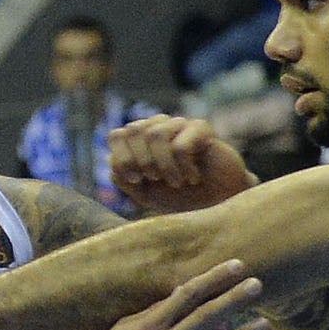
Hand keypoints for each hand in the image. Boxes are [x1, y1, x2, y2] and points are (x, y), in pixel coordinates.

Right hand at [71, 261, 265, 329]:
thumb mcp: (126, 327)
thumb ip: (154, 311)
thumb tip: (179, 290)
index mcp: (151, 322)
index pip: (186, 293)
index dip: (212, 278)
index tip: (237, 264)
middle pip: (202, 316)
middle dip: (231, 299)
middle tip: (258, 284)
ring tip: (263, 327)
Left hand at [108, 116, 255, 213]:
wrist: (217, 205)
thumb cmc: (181, 197)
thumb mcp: (145, 193)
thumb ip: (124, 178)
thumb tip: (111, 161)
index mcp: (141, 140)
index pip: (117, 135)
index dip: (122, 159)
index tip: (136, 180)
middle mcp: (159, 126)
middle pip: (133, 130)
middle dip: (140, 161)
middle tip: (156, 180)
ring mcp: (180, 125)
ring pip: (155, 134)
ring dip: (163, 165)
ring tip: (176, 182)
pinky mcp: (201, 128)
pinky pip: (180, 144)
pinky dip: (183, 167)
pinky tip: (193, 178)